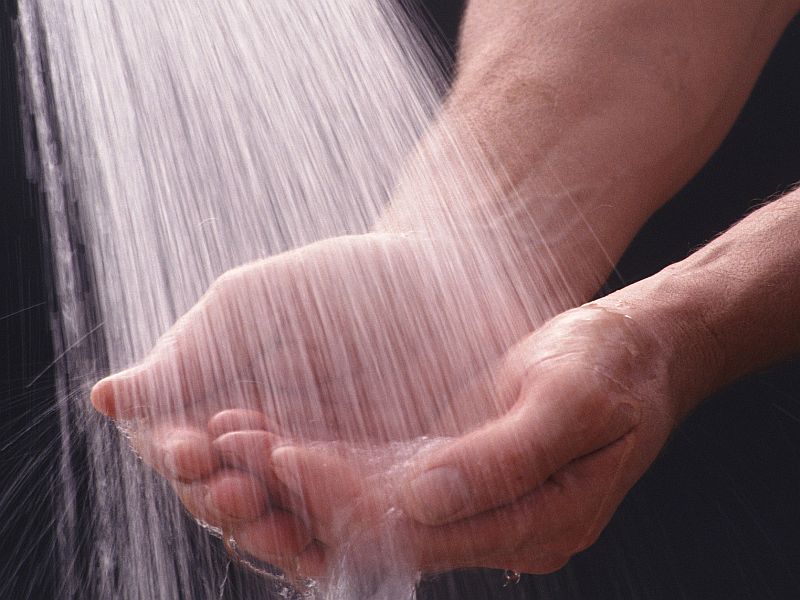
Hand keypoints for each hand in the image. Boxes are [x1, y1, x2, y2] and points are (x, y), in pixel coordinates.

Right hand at [90, 231, 542, 567]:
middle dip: (226, 505)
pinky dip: (336, 546)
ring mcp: (323, 472)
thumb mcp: (254, 305)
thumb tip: (105, 397)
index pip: (181, 452)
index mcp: (225, 405)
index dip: (178, 460)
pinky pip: (350, 531)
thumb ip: (190, 354)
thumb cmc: (339, 282)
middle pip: (226, 501)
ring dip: (275, 535)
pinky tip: (334, 550)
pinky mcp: (382, 490)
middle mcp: (267, 448)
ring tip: (285, 530)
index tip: (192, 451)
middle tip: (241, 495)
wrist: (438, 279)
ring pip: (284, 525)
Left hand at [228, 304, 679, 575]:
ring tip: (233, 443)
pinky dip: (327, 461)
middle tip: (231, 452)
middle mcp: (492, 526)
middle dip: (303, 494)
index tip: (286, 457)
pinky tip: (277, 435)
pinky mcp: (453, 469)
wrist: (635, 351)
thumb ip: (503, 459)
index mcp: (534, 524)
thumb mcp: (572, 403)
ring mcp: (469, 500)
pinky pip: (379, 476)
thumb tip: (421, 498)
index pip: (420, 532)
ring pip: (369, 506)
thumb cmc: (613, 370)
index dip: (347, 501)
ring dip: (301, 481)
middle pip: (380, 528)